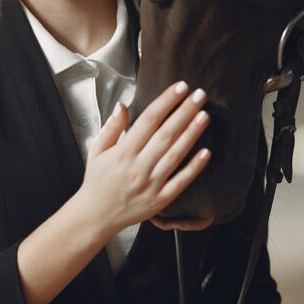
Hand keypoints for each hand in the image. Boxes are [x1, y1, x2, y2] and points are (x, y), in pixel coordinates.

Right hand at [78, 81, 212, 233]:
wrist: (95, 216)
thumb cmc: (97, 181)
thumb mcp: (97, 150)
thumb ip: (111, 127)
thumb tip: (123, 104)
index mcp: (122, 152)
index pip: (148, 120)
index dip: (166, 101)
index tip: (180, 87)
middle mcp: (138, 167)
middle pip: (166, 134)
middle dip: (184, 112)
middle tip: (200, 95)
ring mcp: (151, 184)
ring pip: (175, 155)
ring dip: (192, 134)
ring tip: (205, 116)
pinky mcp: (160, 199)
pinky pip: (180, 182)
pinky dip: (194, 167)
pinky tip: (207, 152)